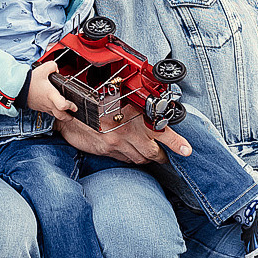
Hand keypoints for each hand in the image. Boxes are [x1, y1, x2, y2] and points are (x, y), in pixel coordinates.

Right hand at [27, 63, 75, 118]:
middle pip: (62, 116)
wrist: (17, 88)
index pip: (63, 105)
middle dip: (69, 116)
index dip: (71, 106)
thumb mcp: (42, 69)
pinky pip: (48, 112)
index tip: (74, 105)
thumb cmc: (29, 81)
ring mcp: (43, 107)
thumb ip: (52, 66)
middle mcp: (48, 103)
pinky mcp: (39, 107)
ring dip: (62, 115)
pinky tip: (54, 105)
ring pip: (55, 116)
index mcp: (51, 95)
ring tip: (66, 112)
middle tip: (73, 113)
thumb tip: (56, 69)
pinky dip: (54, 111)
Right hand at [56, 110, 191, 164]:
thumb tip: (149, 114)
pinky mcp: (106, 150)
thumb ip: (134, 108)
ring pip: (139, 158)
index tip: (187, 150)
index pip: (162, 131)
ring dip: (146, 158)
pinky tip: (129, 153)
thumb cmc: (94, 102)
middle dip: (161, 156)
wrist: (71, 111)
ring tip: (148, 155)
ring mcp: (116, 144)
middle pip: (152, 152)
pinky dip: (130, 158)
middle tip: (165, 156)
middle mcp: (127, 132)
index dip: (176, 143)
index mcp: (134, 116)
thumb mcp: (118, 99)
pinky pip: (124, 159)